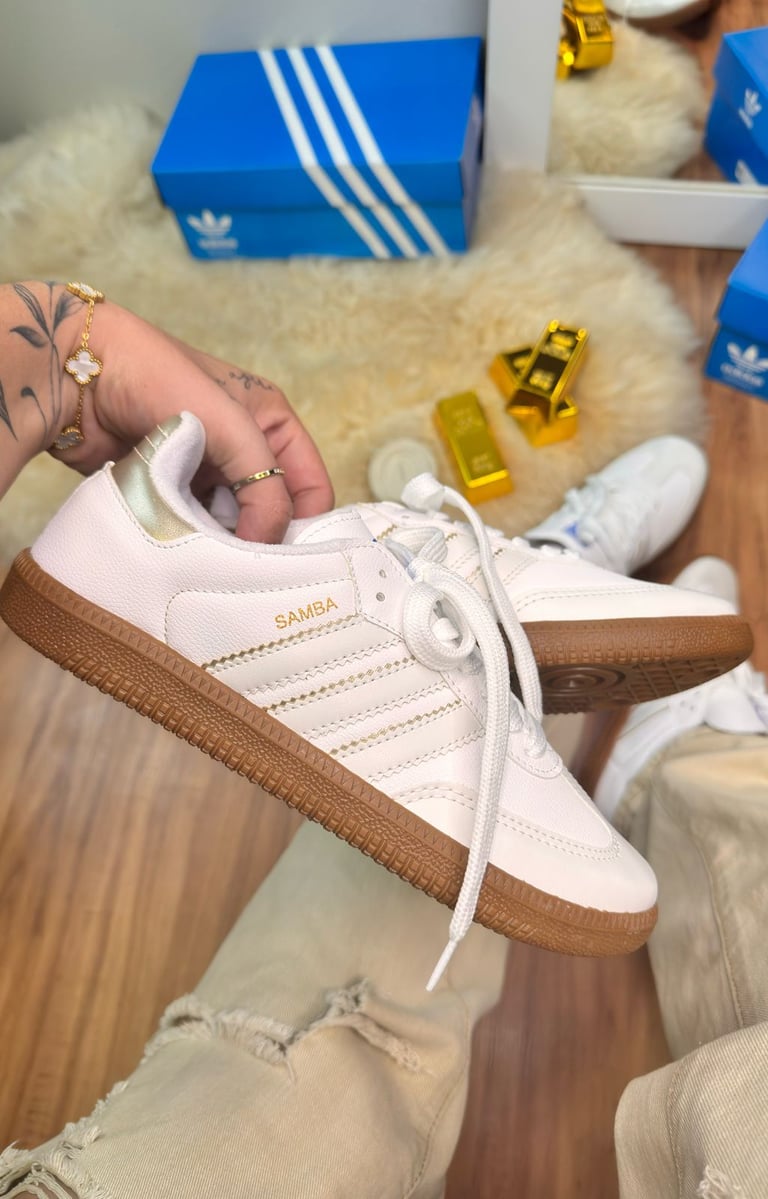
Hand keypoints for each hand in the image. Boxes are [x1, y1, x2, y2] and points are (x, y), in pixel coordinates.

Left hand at [1, 284, 332, 542]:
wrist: (76, 376)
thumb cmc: (156, 380)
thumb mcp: (231, 427)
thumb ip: (265, 487)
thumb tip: (266, 545)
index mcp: (270, 422)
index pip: (312, 487)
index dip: (307, 525)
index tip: (287, 560)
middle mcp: (243, 448)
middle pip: (271, 513)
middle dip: (261, 539)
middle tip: (245, 566)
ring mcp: (205, 471)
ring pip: (233, 526)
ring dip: (224, 544)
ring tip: (209, 556)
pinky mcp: (170, 489)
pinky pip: (195, 528)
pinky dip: (194, 542)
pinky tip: (183, 549)